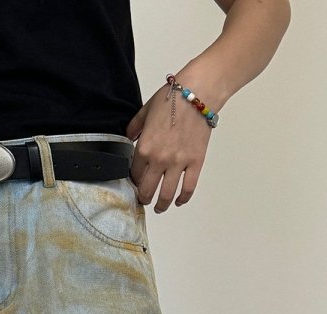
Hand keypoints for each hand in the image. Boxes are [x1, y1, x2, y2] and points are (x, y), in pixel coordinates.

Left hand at [125, 79, 213, 212]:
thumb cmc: (173, 98)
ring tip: (159, 207)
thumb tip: (128, 138)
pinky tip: (178, 201)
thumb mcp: (145, 111)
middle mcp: (160, 159)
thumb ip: (134, 128)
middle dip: (144, 198)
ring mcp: (178, 163)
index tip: (136, 183)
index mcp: (145, 148)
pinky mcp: (195, 163)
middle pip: (147, 190)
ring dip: (161, 205)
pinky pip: (188, 188)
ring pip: (167, 194)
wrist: (198, 93)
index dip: (133, 181)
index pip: (134, 175)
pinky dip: (183, 198)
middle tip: (144, 199)